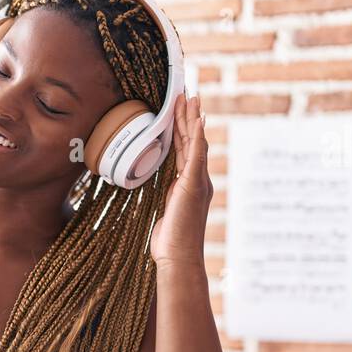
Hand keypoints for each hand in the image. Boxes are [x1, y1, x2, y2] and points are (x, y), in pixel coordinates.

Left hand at [150, 90, 210, 272]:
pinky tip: (198, 121)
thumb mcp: (162, 214)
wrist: (178, 258)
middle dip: (189, 116)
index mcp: (188, 184)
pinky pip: (197, 156)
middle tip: (187, 93)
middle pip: (192, 141)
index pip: (185, 150)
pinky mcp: (194, 186)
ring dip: (192, 119)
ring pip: (195, 143)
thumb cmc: (169, 242)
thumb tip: (153, 192)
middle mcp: (196, 180)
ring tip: (191, 98)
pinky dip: (198, 137)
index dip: (183, 129)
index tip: (181, 109)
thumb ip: (161, 199)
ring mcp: (197, 182)